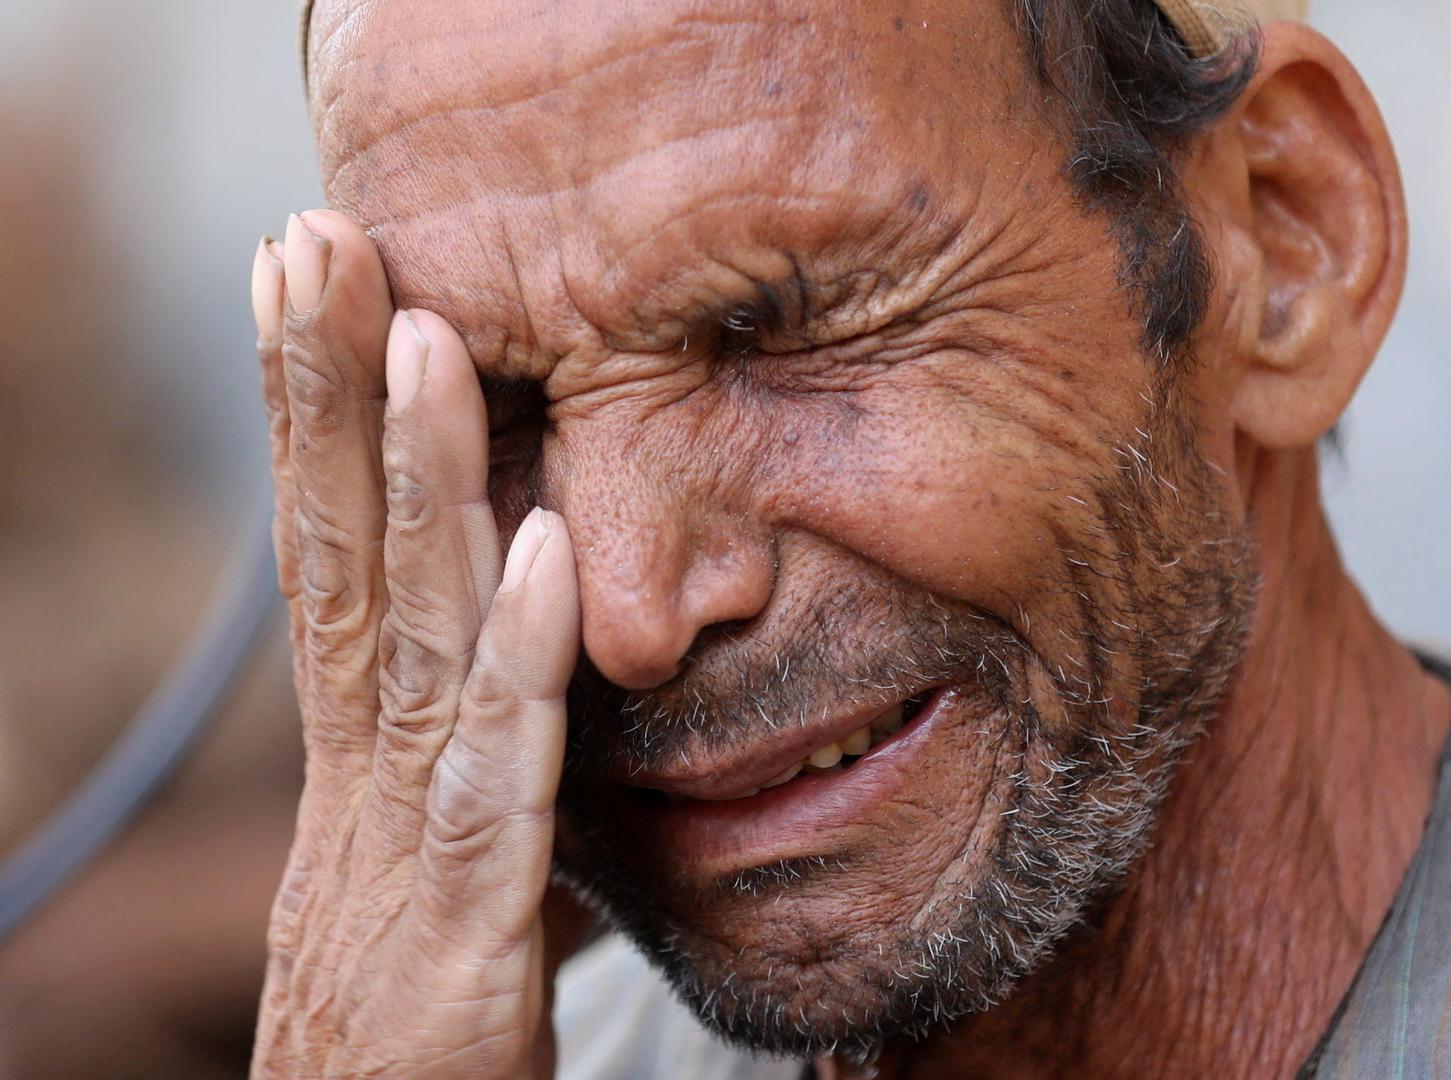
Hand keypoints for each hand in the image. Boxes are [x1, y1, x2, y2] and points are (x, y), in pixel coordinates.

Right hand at [248, 211, 580, 1077]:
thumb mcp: (452, 889)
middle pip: (343, 566)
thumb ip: (487, 792)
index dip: (317, 437)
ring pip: (412, 640)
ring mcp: (399, 861)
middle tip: (319, 240)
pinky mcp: (463, 946)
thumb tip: (539, 723)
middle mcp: (360, 794)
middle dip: (326, 399)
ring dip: (416, 481)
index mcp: (363, 775)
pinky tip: (542, 544)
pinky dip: (519, 660)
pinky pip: (496, 782)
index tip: (318, 303)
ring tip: (421, 332)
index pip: (337, 574)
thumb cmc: (420, 1054)